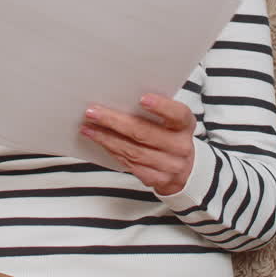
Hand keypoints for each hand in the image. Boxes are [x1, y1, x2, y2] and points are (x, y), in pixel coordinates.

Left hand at [81, 94, 195, 195]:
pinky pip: (130, 165)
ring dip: (107, 138)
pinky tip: (99, 141)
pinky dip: (112, 150)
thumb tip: (118, 96)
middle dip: (115, 121)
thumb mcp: (171, 121)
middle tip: (93, 112)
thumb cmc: (171, 136)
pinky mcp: (158, 180)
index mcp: (185, 125)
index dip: (161, 106)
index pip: (177, 114)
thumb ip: (154, 111)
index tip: (142, 98)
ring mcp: (171, 166)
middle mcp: (181, 146)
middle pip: (145, 133)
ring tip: (89, 127)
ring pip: (133, 151)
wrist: (186, 170)